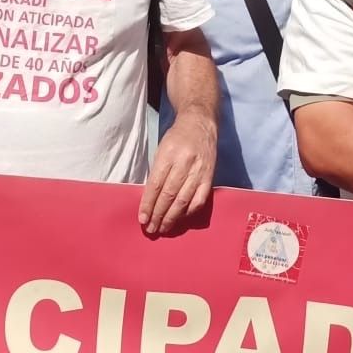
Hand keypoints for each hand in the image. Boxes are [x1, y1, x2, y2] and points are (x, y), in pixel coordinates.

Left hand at [139, 110, 215, 237]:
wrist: (200, 124)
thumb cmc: (177, 137)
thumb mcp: (162, 149)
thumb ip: (157, 172)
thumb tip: (150, 199)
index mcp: (168, 153)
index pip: (156, 184)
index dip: (148, 203)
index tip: (142, 218)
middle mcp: (184, 163)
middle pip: (169, 195)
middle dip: (158, 215)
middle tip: (151, 229)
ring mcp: (199, 171)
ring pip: (183, 201)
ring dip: (172, 218)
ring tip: (162, 229)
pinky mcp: (210, 177)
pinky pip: (199, 200)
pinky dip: (189, 212)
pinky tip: (180, 219)